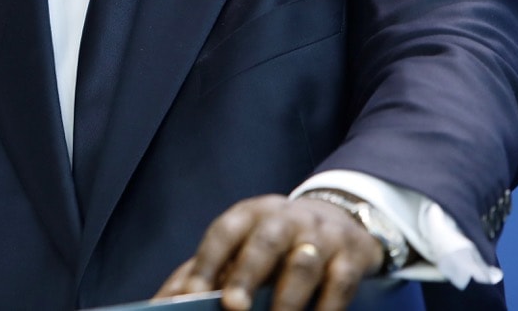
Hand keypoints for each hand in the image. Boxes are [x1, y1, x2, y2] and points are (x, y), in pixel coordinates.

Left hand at [155, 194, 384, 310]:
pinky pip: (341, 281)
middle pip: (264, 243)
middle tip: (233, 308)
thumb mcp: (241, 246)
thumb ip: (205, 273)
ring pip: (304, 262)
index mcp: (250, 215)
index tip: (190, 295)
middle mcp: (285, 218)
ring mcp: (321, 234)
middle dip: (247, 276)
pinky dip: (328, 307)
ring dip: (288, 298)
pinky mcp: (351, 254)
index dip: (206, 263)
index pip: (224, 233)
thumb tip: (166, 302)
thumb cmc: (275, 243)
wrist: (340, 219)